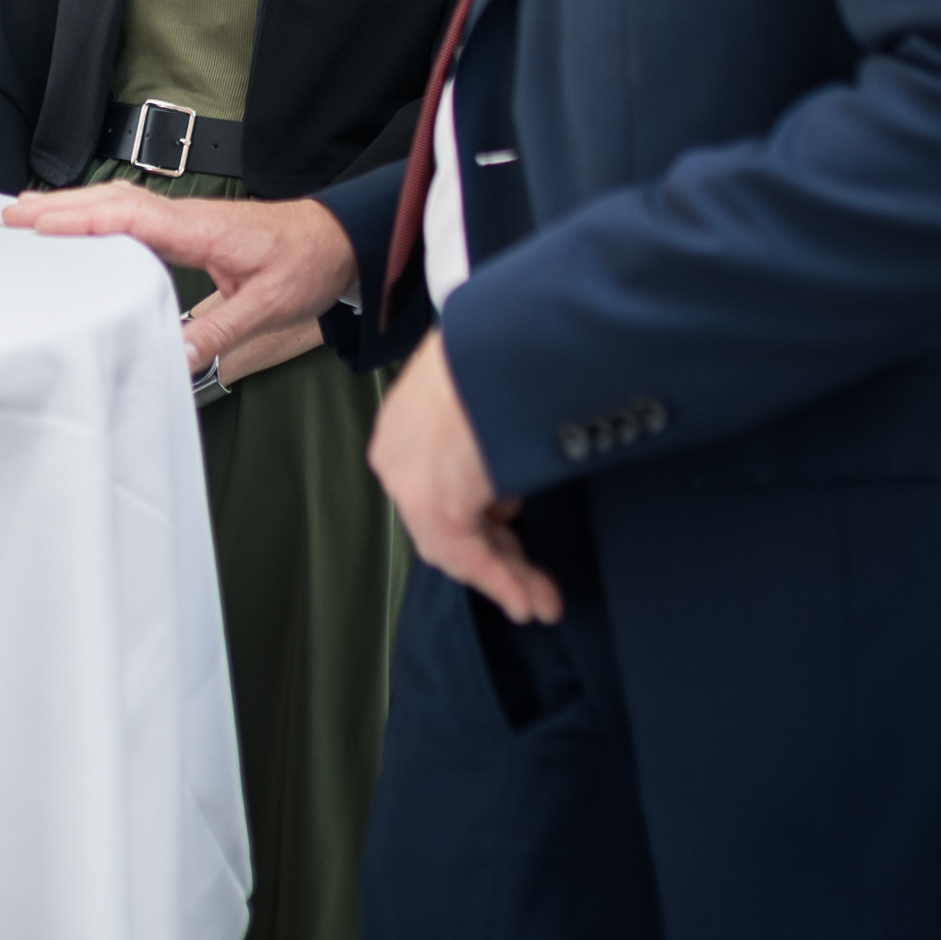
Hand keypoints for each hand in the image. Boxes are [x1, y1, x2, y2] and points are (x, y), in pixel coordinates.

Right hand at [6, 184, 356, 372]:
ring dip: (71, 205)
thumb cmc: (305, 265)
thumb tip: (175, 358)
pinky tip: (75, 222)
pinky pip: (130, 213)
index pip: (131, 219)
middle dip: (59, 206)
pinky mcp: (186, 226)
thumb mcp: (270, 307)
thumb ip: (221, 332)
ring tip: (25, 213)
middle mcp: (186, 216)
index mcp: (202, 229)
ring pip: (117, 202)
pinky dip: (95, 212)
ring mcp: (184, 218)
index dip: (84, 220)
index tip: (42, 226)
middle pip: (111, 201)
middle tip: (10, 215)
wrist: (336, 241)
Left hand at [371, 333, 563, 626]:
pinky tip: (529, 601)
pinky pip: (466, 555)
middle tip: (536, 586)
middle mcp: (397, 452)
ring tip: (543, 601)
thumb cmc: (504, 349)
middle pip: (448, 519)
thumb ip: (483, 426)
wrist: (503, 338)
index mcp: (405, 419)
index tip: (514, 534)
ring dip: (506, 575)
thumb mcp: (486, 382)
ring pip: (457, 543)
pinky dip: (501, 581)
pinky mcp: (431, 502)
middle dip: (498, 555)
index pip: (439, 484)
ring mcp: (409, 479)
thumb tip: (509, 456)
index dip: (480, 516)